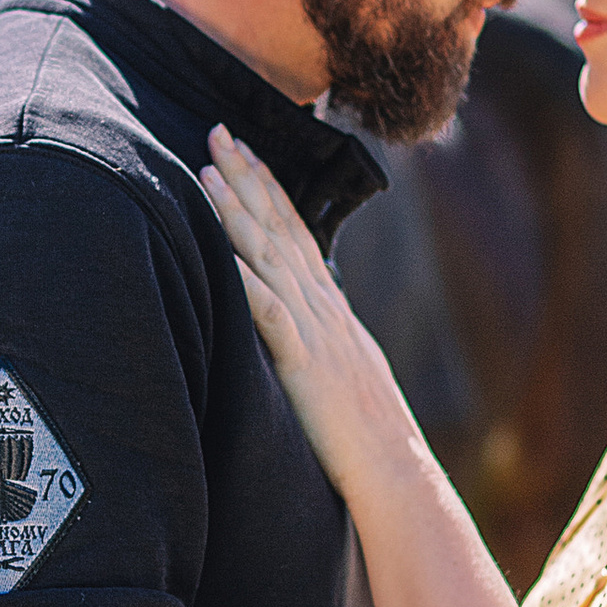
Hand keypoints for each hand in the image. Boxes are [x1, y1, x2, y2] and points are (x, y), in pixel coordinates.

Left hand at [202, 125, 408, 496]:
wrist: (397, 475)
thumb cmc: (366, 437)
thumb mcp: (342, 372)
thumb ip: (318, 339)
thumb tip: (296, 319)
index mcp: (332, 310)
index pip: (297, 232)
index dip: (268, 187)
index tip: (243, 148)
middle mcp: (325, 309)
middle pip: (281, 229)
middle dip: (249, 176)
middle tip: (218, 131)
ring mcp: (317, 334)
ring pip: (271, 259)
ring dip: (239, 212)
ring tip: (210, 170)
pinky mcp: (305, 366)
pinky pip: (272, 317)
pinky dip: (247, 282)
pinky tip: (223, 254)